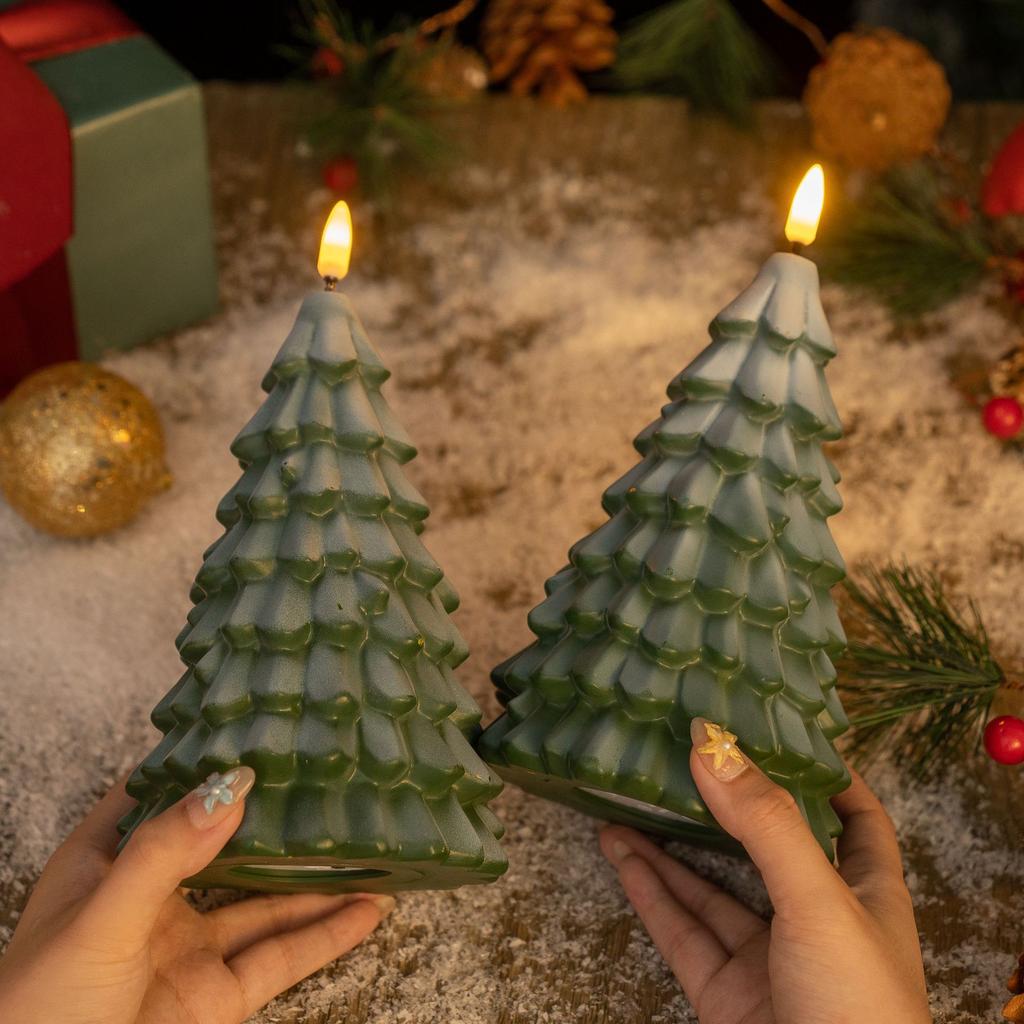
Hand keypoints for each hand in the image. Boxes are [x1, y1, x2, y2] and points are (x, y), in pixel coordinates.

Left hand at [0, 769, 393, 1023]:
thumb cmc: (39, 1010)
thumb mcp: (101, 919)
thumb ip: (164, 854)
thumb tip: (230, 788)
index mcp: (105, 863)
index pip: (156, 793)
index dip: (199, 762)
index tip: (249, 727)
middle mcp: (152, 898)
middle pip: (225, 844)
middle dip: (274, 817)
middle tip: (328, 781)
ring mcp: (188, 949)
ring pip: (265, 902)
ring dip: (316, 879)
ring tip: (367, 844)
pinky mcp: (216, 997)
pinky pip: (279, 958)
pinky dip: (326, 936)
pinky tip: (366, 911)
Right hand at [599, 718, 930, 1023]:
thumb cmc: (857, 1007)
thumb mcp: (818, 899)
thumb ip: (765, 822)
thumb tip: (711, 743)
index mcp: (865, 892)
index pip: (855, 818)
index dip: (825, 775)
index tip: (781, 732)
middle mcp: (817, 921)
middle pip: (764, 848)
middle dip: (722, 807)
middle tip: (681, 760)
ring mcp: (769, 961)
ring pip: (710, 891)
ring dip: (667, 850)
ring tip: (624, 803)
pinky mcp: (727, 997)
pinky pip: (683, 935)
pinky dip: (651, 895)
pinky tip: (622, 858)